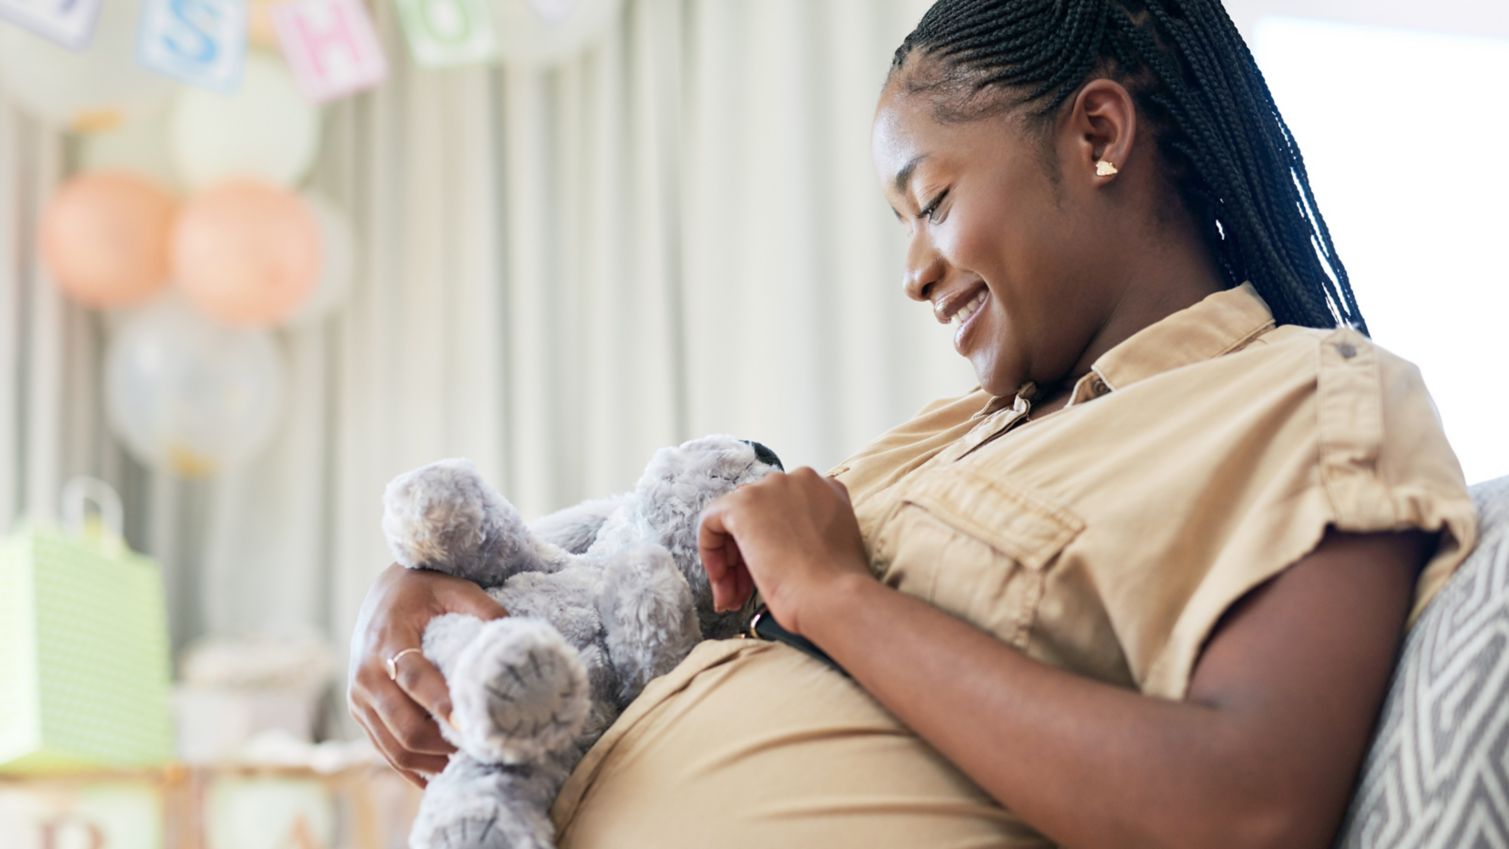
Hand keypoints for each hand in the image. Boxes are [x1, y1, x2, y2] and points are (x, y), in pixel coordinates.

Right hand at [347, 563, 507, 787]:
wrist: (383, 593)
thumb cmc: (424, 589)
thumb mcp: (454, 587)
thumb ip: (485, 609)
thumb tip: (516, 637)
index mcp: (387, 640)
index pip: (414, 678)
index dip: (442, 705)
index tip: (471, 727)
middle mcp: (366, 674)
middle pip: (403, 726)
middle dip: (441, 746)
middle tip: (481, 753)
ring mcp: (359, 698)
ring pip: (394, 747)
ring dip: (430, 763)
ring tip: (468, 766)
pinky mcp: (360, 712)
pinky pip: (385, 750)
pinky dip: (413, 767)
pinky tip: (443, 772)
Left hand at [697, 467, 871, 635]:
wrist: (834, 597)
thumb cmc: (837, 586)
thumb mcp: (830, 547)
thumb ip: (806, 532)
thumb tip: (774, 545)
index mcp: (826, 489)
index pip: (782, 510)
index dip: (770, 544)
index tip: (767, 574)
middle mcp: (800, 479)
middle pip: (757, 513)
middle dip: (746, 555)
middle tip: (744, 593)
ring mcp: (771, 488)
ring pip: (733, 518)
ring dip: (730, 560)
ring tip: (733, 598)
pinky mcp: (743, 504)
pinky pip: (710, 522)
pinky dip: (711, 552)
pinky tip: (723, 582)